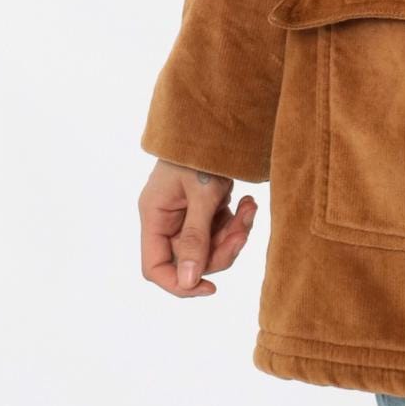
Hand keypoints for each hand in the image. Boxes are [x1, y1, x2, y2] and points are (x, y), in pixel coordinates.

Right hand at [139, 157, 258, 296]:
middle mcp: (168, 219)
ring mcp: (187, 213)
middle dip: (221, 250)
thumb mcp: (203, 193)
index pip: (155, 267)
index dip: (179, 283)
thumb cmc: (203, 150)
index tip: (209, 287)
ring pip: (210, 246)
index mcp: (155, 216)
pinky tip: (247, 202)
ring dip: (234, 233)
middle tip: (243, 230)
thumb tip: (190, 281)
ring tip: (249, 208)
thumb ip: (196, 238)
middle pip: (190, 259)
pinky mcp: (205, 207)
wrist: (219, 118)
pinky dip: (236, 221)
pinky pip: (220, 229)